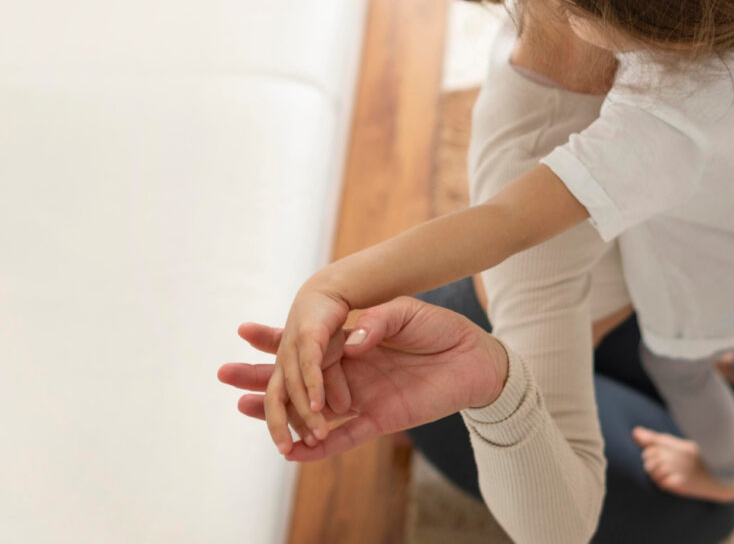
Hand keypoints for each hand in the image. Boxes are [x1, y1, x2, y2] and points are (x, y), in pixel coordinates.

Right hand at [218, 297, 509, 461]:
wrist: (476, 360)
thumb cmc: (441, 329)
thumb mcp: (411, 314)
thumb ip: (380, 322)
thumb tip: (352, 340)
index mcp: (352, 340)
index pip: (306, 343)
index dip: (276, 339)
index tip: (245, 332)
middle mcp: (349, 369)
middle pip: (296, 377)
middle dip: (260, 375)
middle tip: (224, 373)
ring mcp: (360, 397)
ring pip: (309, 410)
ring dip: (277, 412)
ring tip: (242, 408)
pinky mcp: (378, 420)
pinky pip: (341, 438)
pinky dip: (316, 448)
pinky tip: (291, 451)